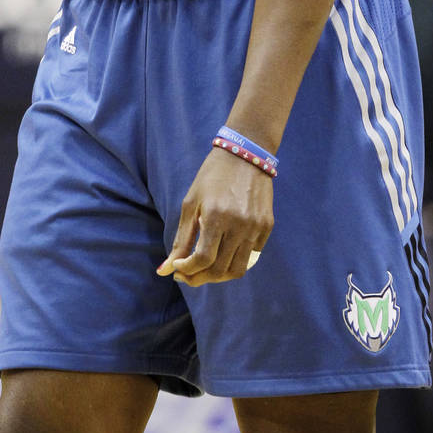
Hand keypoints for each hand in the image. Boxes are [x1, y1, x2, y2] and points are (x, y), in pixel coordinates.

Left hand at [156, 148, 273, 286]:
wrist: (245, 155)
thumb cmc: (212, 176)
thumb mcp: (191, 203)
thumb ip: (180, 239)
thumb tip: (164, 270)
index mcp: (216, 216)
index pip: (202, 259)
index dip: (187, 270)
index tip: (177, 268)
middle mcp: (239, 225)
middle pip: (220, 270)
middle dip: (200, 278)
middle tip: (187, 275)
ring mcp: (256, 227)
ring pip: (238, 269)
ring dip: (219, 276)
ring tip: (205, 269)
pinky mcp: (267, 226)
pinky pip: (252, 256)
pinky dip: (235, 260)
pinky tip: (224, 251)